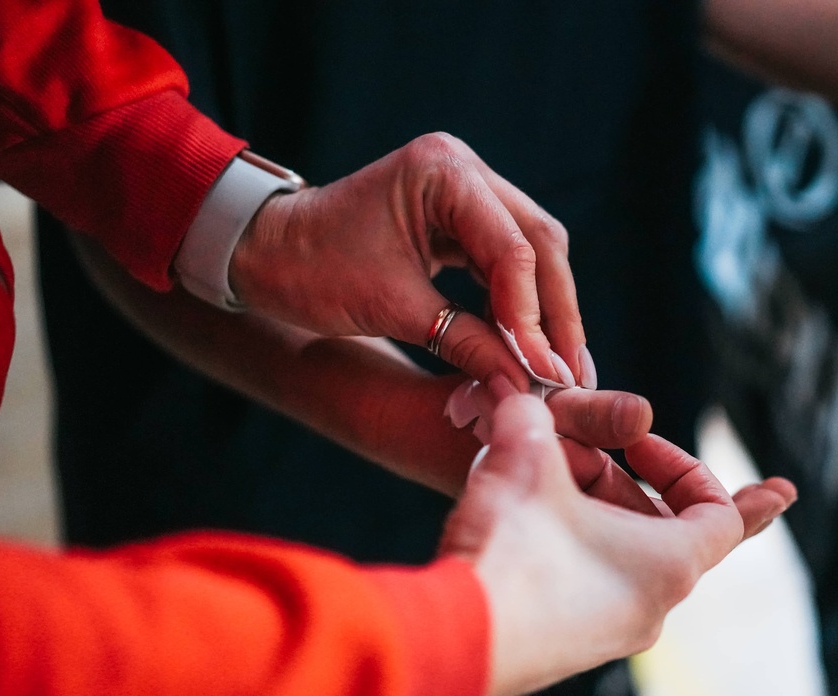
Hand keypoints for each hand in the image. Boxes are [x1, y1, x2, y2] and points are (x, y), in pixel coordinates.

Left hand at [229, 133, 589, 390]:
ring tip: (562, 365)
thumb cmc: (311, 269)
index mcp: (443, 172)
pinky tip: (531, 344)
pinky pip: (506, 259)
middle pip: (539, 242)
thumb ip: (465, 342)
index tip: (548, 370)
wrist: (265, 252)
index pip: (514, 248)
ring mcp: (464, 189)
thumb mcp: (391, 309)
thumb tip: (522, 384)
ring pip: (531, 251)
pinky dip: (518, 303)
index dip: (536, 315)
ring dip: (545, 309)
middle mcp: (463, 169)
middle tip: (573, 370)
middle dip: (556, 311)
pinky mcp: (459, 216)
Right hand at [441, 394, 795, 695]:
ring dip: (591, 508)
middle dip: (623, 479)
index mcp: (669, 566)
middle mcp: (650, 607)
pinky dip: (567, 540)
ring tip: (544, 472)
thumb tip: (521, 398)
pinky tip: (522, 513)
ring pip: (618, 553)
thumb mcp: (525, 458)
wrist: (454, 641)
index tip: (641, 444)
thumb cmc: (511, 554)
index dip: (687, 467)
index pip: (724, 516)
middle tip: (583, 446)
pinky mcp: (567, 644)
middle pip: (662, 529)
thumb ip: (533, 415)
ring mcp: (609, 633)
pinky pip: (587, 582)